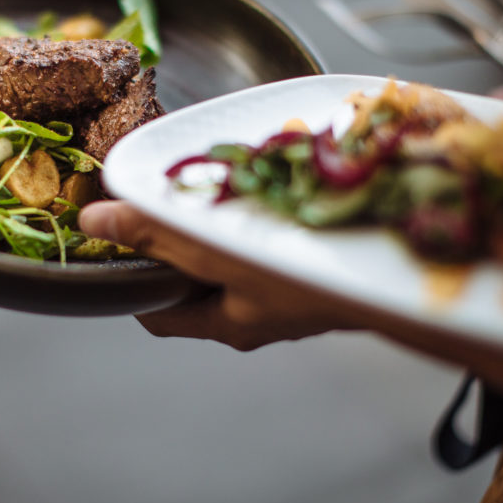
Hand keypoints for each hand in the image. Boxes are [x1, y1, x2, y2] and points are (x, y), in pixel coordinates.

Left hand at [79, 200, 359, 349]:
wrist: (407, 272)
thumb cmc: (311, 277)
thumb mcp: (219, 254)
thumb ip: (158, 235)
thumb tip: (95, 221)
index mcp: (226, 324)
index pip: (155, 312)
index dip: (126, 276)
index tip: (112, 238)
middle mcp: (254, 312)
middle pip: (193, 277)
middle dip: (177, 236)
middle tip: (160, 193)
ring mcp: (286, 290)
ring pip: (233, 251)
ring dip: (220, 217)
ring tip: (210, 178)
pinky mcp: (314, 265)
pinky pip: (269, 234)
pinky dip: (257, 209)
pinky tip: (263, 178)